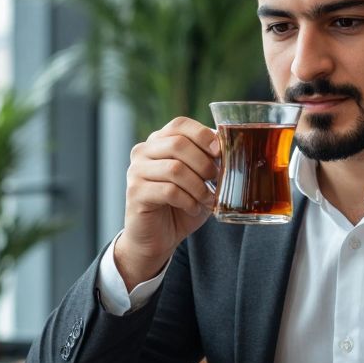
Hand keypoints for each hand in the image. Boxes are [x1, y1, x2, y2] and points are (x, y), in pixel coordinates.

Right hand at [115, 117, 219, 285]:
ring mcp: (136, 171)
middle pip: (178, 144)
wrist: (157, 237)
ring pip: (175, 169)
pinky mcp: (135, 193)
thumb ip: (209, 161)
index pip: (180, 124)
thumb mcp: (199, 179)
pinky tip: (193, 208)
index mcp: (158, 141)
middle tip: (215, 180)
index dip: (202, 135)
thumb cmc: (181, 205)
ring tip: (207, 199)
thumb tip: (228, 147)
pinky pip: (168, 191)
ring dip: (198, 186)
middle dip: (204, 163)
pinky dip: (188, 201)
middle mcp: (143, 152)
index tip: (219, 152)